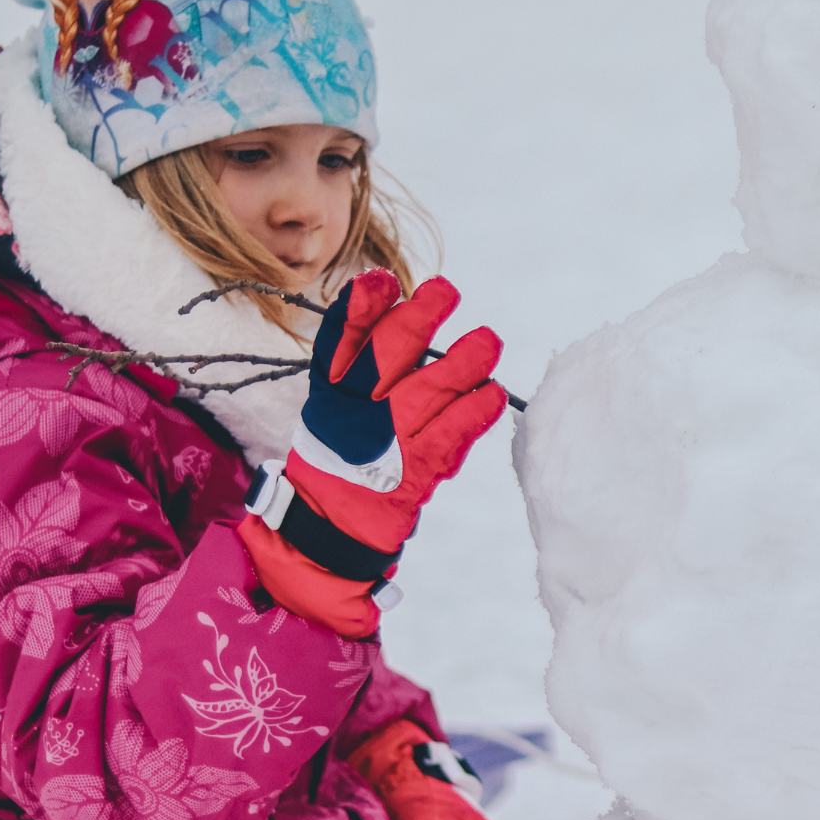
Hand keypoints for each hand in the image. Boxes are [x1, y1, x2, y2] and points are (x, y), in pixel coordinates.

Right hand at [239, 269, 508, 636]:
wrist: (326, 538)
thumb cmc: (341, 466)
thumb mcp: (335, 414)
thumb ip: (362, 371)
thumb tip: (403, 313)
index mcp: (329, 397)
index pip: (340, 344)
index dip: (360, 310)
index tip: (381, 281)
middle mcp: (352, 417)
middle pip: (384, 359)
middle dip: (417, 321)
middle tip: (447, 292)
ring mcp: (382, 446)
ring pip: (423, 395)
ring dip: (459, 364)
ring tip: (489, 340)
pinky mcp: (410, 477)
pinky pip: (446, 439)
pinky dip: (472, 416)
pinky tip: (494, 393)